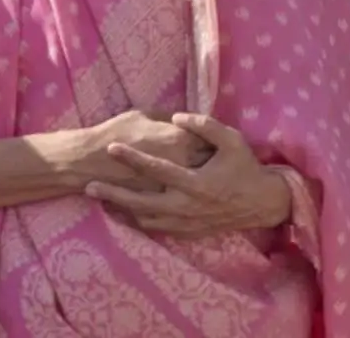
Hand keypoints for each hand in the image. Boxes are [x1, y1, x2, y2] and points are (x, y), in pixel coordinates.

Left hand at [85, 113, 291, 236]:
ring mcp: (184, 222)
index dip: (132, 158)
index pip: (156, 169)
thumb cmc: (245, 167)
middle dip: (113, 193)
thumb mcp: (232, 141)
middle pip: (139, 202)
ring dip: (121, 209)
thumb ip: (204, 126)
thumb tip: (177, 116)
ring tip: (101, 200)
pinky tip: (125, 212)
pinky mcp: (186, 232)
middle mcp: (185, 206)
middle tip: (88, 185)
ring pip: (143, 219)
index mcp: (195, 182)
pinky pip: (155, 229)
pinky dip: (137, 221)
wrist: (261, 203)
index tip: (111, 148)